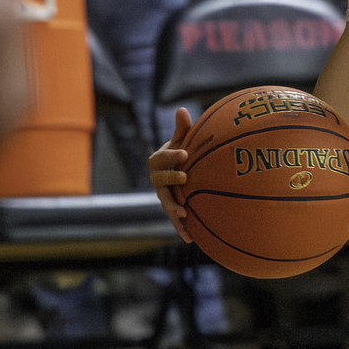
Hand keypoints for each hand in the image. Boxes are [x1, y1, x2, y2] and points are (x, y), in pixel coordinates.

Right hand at [149, 108, 194, 241]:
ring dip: (174, 208)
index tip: (185, 152)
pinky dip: (181, 228)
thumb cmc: (182, 153)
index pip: (163, 158)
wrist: (180, 169)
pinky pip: (175, 219)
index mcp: (158, 162)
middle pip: (162, 181)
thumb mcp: (182, 140)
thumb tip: (181, 109)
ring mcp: (164, 195)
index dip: (172, 155)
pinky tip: (191, 238)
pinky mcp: (173, 207)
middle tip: (186, 178)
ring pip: (167, 202)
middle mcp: (158, 180)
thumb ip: (182, 129)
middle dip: (172, 179)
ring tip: (184, 214)